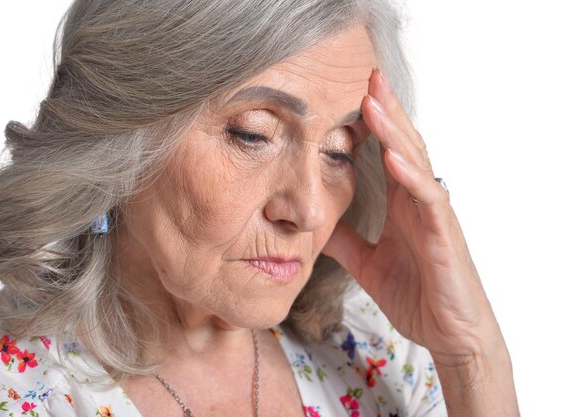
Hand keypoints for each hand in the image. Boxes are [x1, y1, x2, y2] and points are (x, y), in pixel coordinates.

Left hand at [322, 68, 503, 362]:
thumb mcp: (367, 264)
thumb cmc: (416, 294)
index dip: (374, 125)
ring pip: (416, 164)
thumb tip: (314, 224)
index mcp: (401, 205)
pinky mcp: (444, 237)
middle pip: (403, 146)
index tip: (353, 94)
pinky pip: (429, 200)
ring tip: (374, 101)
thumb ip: (345, 240)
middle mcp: (418, 203)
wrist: (448, 333)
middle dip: (386, 111)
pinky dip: (412, 177)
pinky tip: (394, 158)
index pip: (387, 154)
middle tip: (368, 76)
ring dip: (395, 133)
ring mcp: (433, 216)